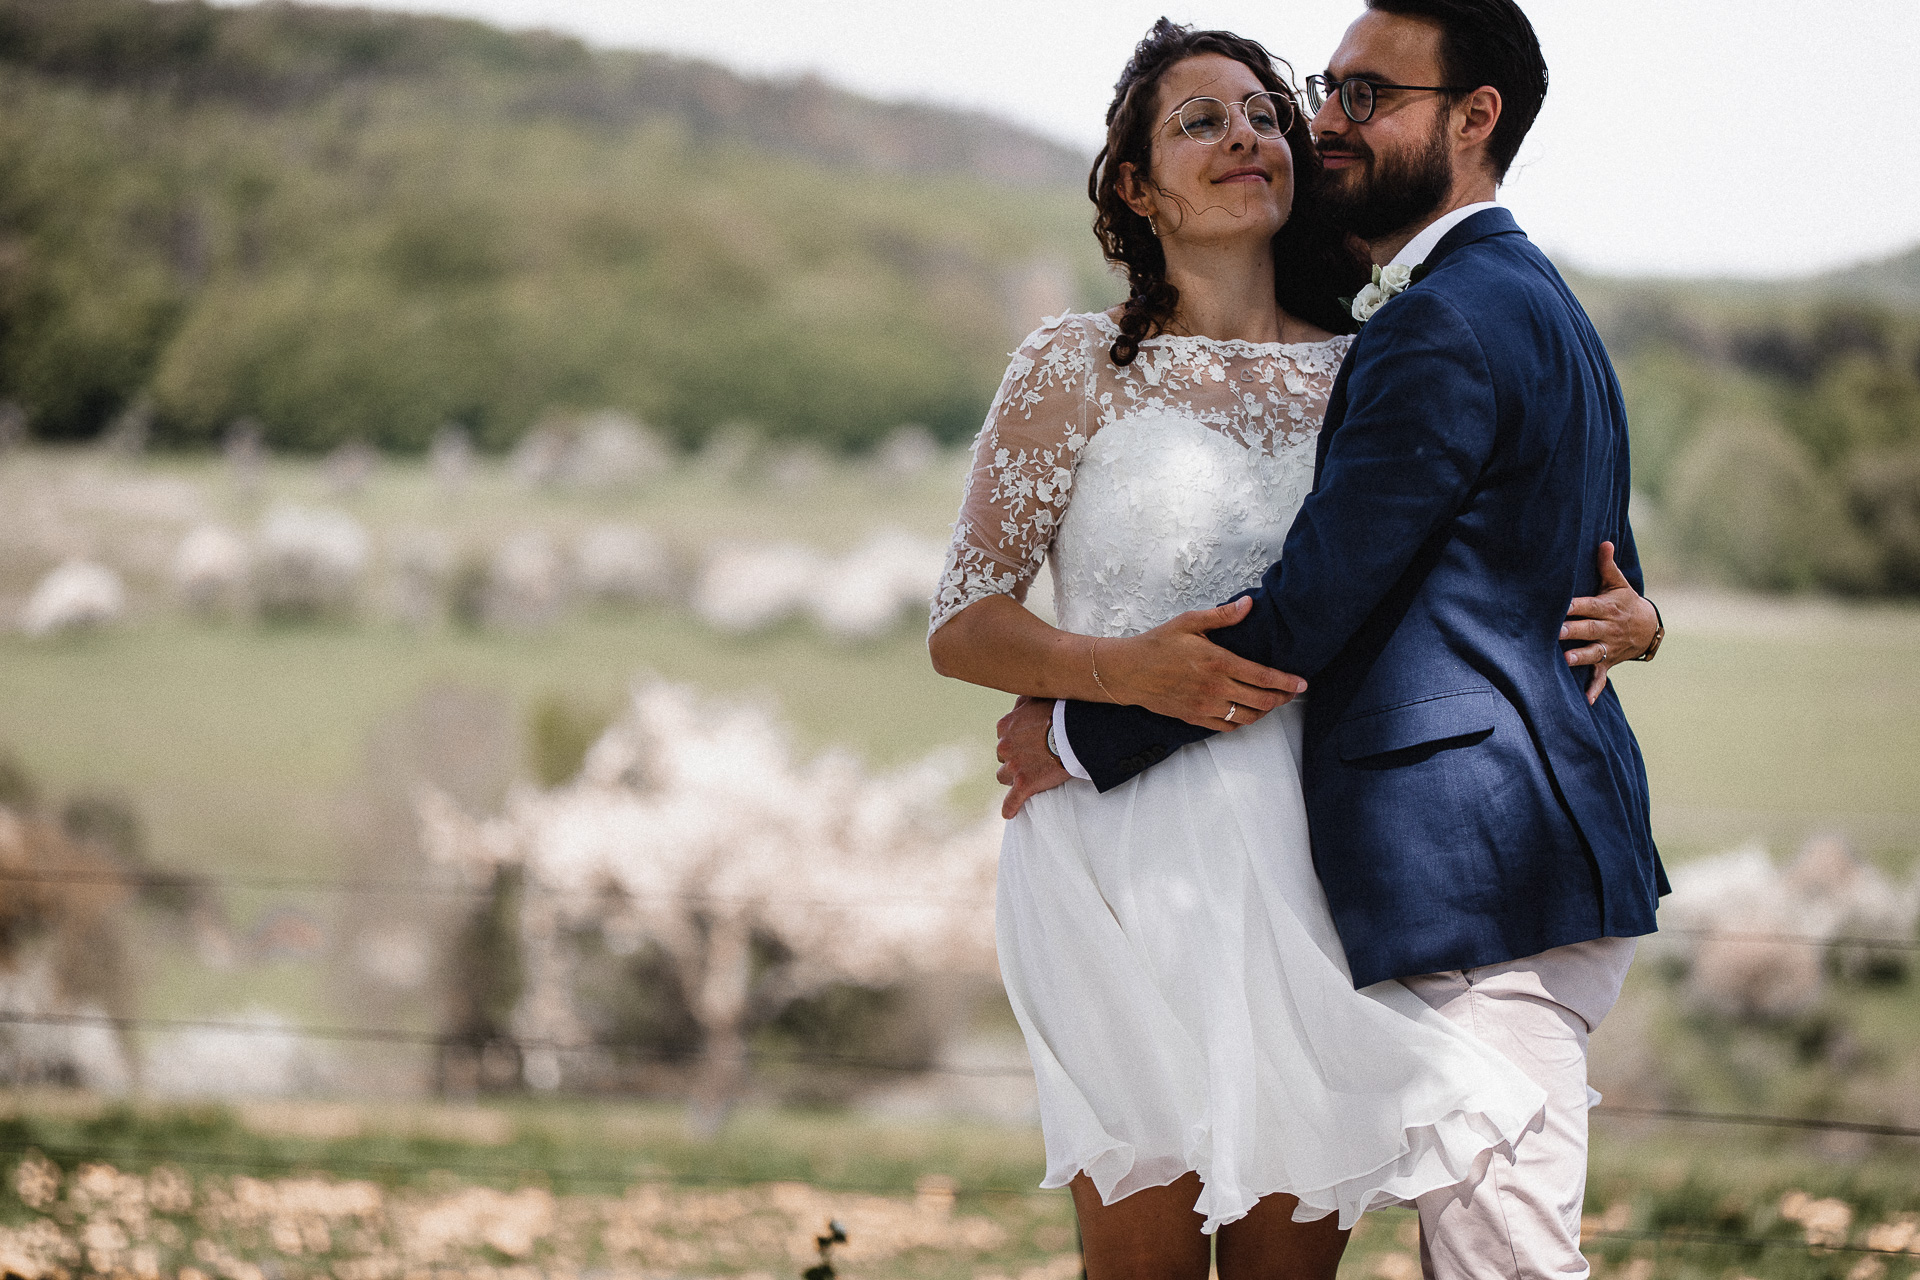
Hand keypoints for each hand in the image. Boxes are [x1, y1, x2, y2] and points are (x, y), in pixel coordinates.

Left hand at [996, 696, 1069, 818]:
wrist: (1074, 733)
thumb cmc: (1060, 712)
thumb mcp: (1038, 698)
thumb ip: (1023, 701)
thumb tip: (1018, 704)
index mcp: (1005, 726)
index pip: (1003, 738)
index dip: (1016, 743)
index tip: (1029, 744)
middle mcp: (1004, 746)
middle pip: (1003, 758)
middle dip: (1015, 759)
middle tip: (1034, 760)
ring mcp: (1013, 766)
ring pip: (1004, 777)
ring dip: (1014, 778)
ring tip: (1030, 778)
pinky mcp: (1024, 784)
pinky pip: (1011, 801)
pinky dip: (1010, 807)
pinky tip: (1009, 812)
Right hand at [1100, 597, 1306, 731]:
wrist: (1127, 672)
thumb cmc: (1157, 644)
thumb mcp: (1189, 622)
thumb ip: (1222, 616)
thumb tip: (1248, 605)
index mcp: (1217, 662)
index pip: (1263, 676)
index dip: (1287, 682)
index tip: (1302, 683)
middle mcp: (1214, 688)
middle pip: (1261, 700)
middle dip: (1282, 698)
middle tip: (1291, 692)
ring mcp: (1205, 706)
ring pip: (1247, 716)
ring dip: (1265, 711)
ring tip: (1272, 702)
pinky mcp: (1195, 718)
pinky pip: (1227, 726)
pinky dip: (1242, 721)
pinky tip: (1246, 712)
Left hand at [1562, 541, 1658, 704]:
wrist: (1648, 627)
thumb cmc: (1625, 601)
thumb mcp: (1618, 584)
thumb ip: (1607, 566)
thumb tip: (1603, 542)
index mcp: (1607, 608)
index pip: (1588, 606)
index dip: (1574, 606)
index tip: (1559, 605)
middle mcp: (1607, 628)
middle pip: (1588, 629)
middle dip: (1573, 630)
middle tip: (1555, 631)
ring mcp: (1609, 647)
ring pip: (1594, 652)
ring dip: (1582, 656)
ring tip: (1567, 659)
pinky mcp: (1610, 662)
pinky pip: (1602, 677)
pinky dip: (1594, 689)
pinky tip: (1585, 701)